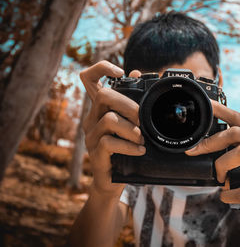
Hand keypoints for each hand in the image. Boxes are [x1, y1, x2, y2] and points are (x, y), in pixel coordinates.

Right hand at [80, 61, 144, 196]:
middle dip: (129, 105)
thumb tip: (136, 72)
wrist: (113, 180)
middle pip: (103, 96)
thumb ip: (132, 100)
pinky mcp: (94, 151)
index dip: (101, 68)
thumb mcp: (129, 122)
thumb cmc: (124, 148)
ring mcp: (90, 135)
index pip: (88, 78)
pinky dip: (129, 146)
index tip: (120, 72)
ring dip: (132, 129)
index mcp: (99, 108)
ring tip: (142, 139)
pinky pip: (110, 142)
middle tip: (141, 119)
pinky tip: (139, 151)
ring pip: (109, 120)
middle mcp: (91, 118)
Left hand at [185, 100, 239, 225]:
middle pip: (238, 133)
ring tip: (219, 177)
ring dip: (222, 164)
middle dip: (213, 141)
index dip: (220, 109)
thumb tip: (198, 145)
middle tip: (197, 150)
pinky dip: (228, 193)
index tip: (204, 105)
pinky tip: (225, 194)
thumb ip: (227, 150)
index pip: (237, 118)